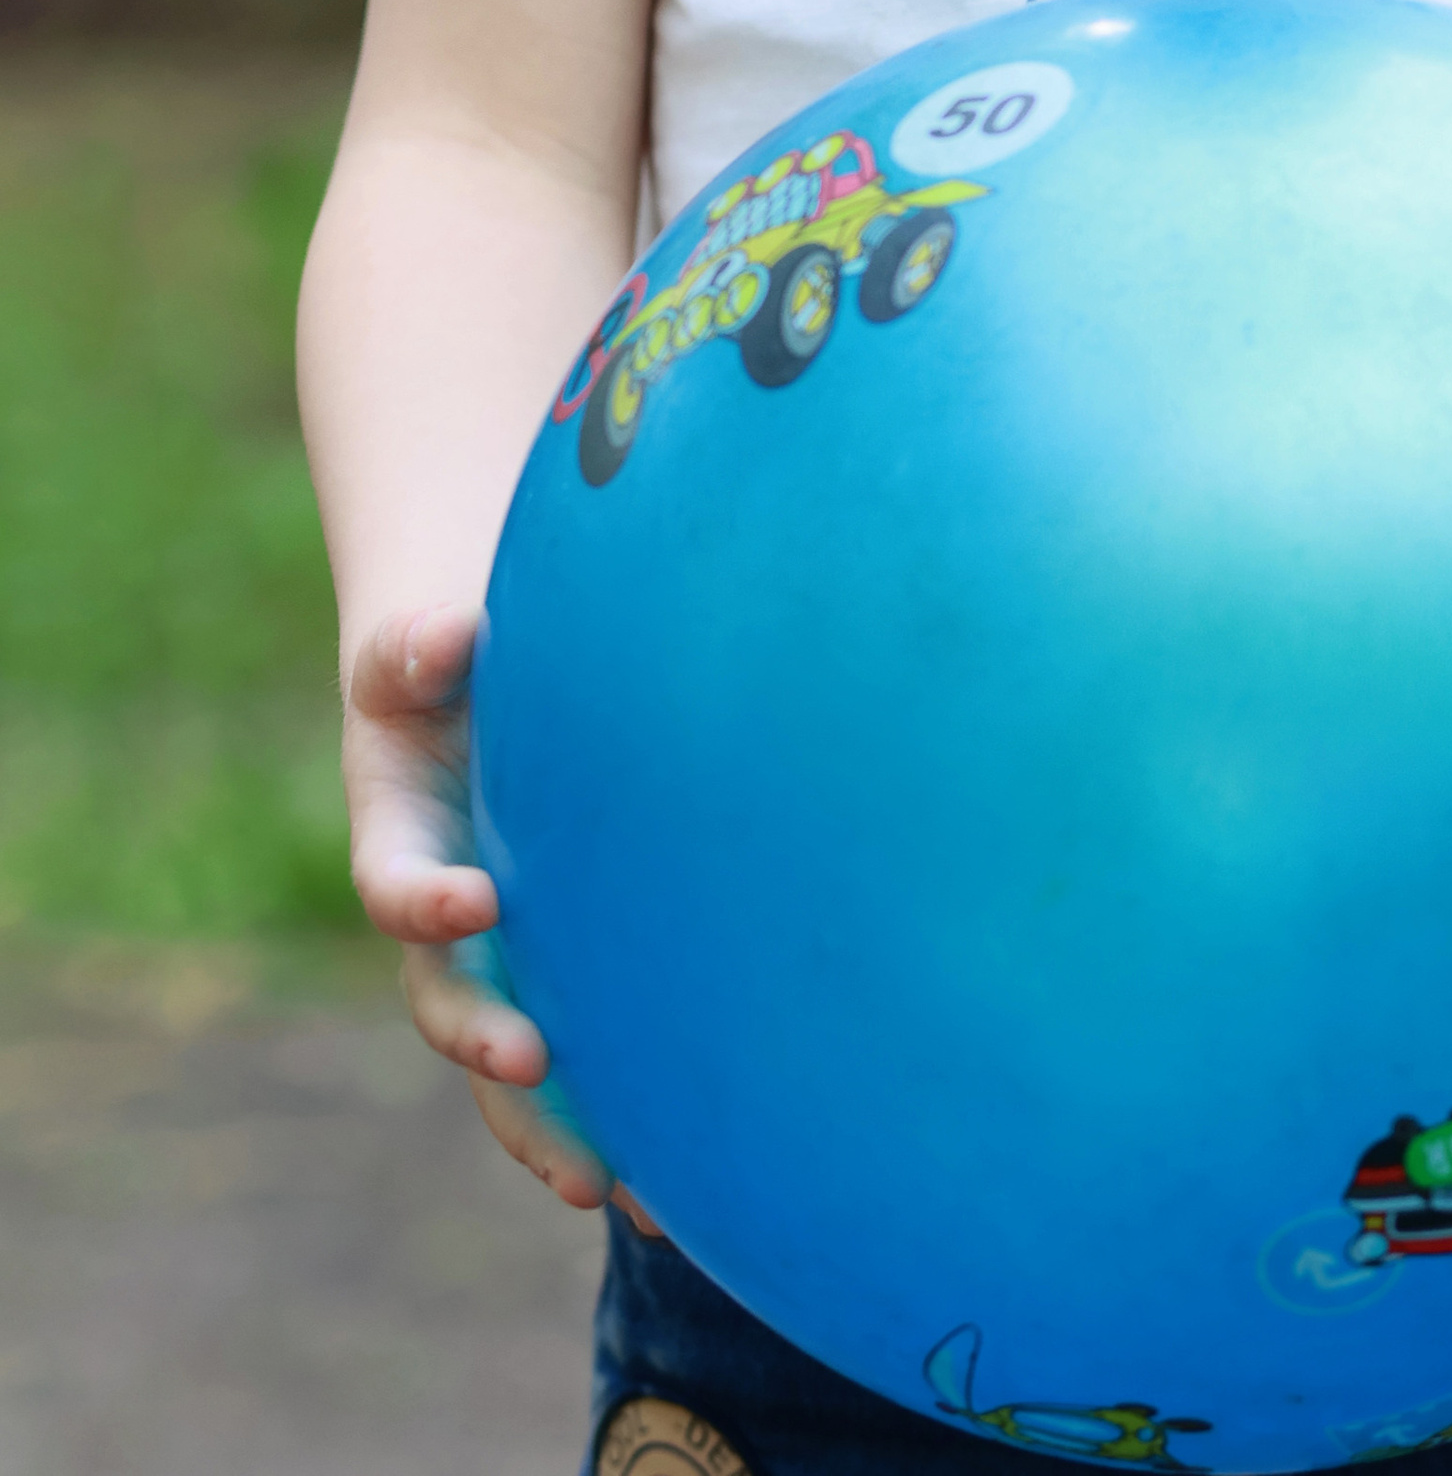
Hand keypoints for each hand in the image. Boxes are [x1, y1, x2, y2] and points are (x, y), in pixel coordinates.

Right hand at [344, 604, 659, 1227]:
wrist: (495, 692)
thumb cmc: (459, 664)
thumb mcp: (426, 646)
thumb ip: (423, 644)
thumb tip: (448, 634)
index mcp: (404, 836)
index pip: (397, 881)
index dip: (426, 898)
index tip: (475, 901)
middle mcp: (448, 921)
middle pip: (450, 1003)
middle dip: (485, 1039)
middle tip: (530, 1057)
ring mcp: (503, 964)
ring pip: (510, 1072)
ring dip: (548, 1128)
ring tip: (600, 1186)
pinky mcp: (564, 985)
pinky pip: (580, 1074)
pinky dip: (617, 1130)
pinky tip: (675, 1195)